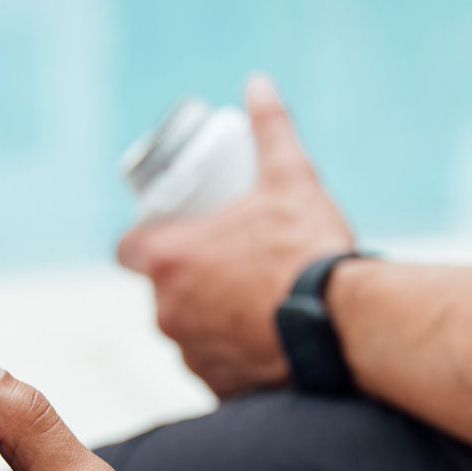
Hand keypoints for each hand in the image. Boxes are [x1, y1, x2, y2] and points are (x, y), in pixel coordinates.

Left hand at [117, 74, 353, 397]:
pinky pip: (211, 364)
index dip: (144, 239)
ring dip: (207, 315)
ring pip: (185, 329)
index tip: (171, 233)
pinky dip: (229, 352)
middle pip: (160, 289)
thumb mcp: (291, 180)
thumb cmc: (309, 254)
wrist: (344, 330)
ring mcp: (189, 353)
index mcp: (170, 260)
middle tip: (224, 261)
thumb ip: (271, 130)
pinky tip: (259, 339)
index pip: (127, 249)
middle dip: (186, 276)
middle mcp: (167, 312)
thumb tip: (258, 84)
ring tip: (249, 300)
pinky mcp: (215, 386)